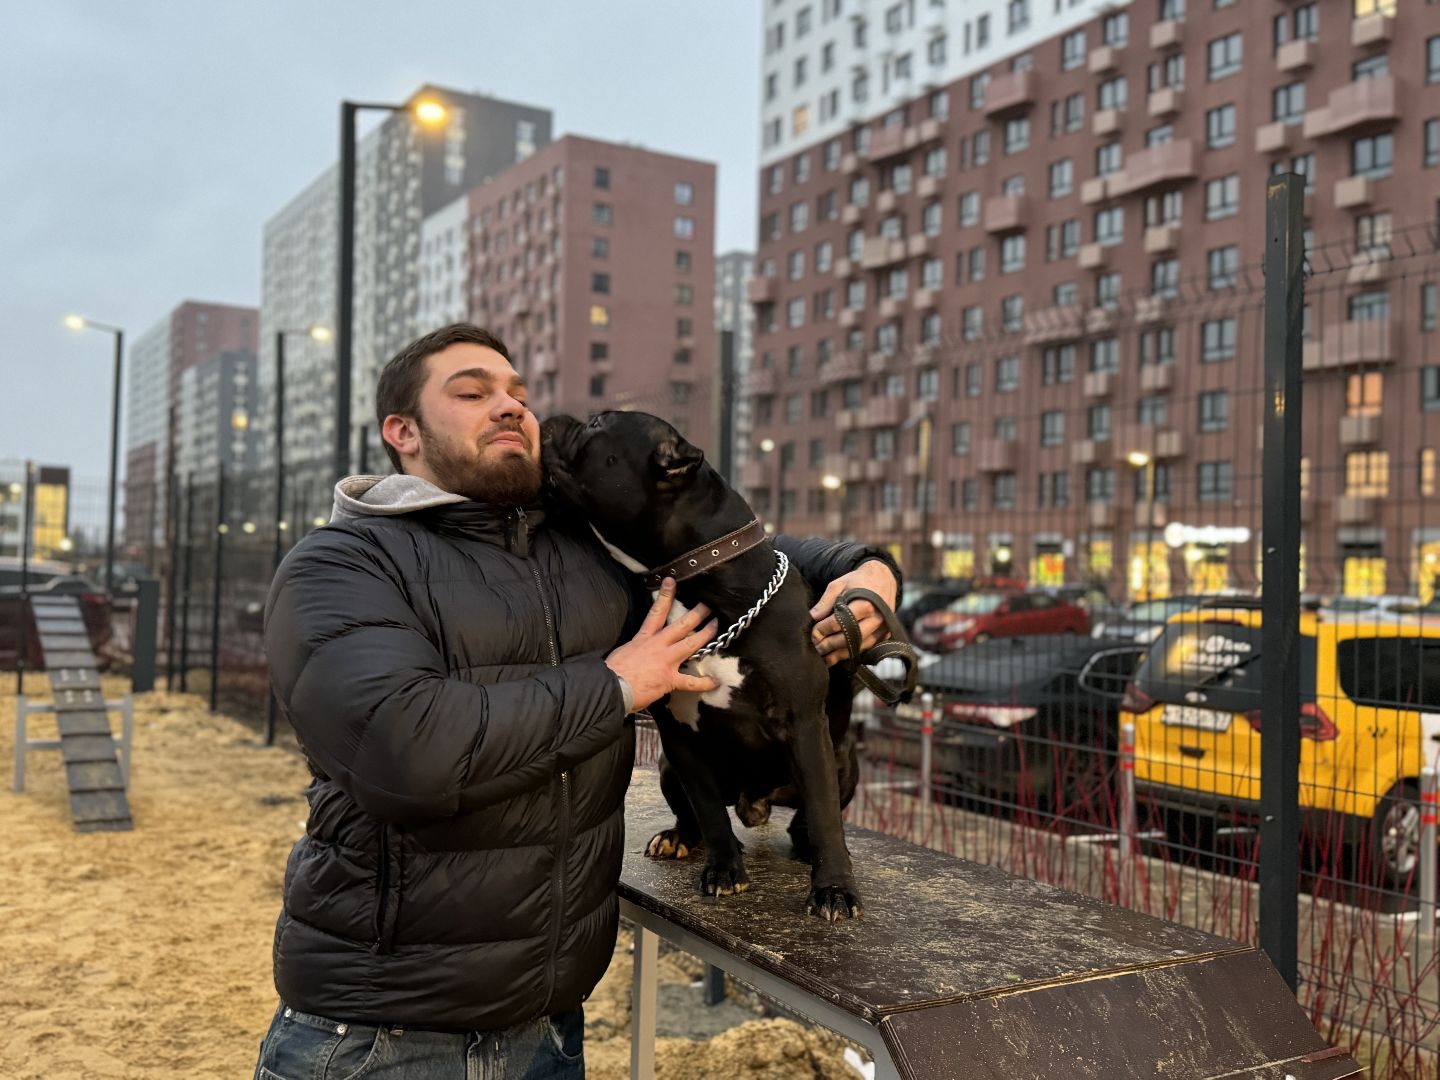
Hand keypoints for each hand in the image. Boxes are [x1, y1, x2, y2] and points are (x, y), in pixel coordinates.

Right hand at [606, 578, 720, 709]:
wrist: (610, 687)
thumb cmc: (614, 671)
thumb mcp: (625, 651)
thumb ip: (637, 647)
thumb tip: (640, 648)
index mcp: (644, 638)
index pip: (657, 612)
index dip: (665, 595)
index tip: (671, 581)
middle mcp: (658, 646)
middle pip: (681, 625)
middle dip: (697, 613)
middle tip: (708, 605)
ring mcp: (666, 661)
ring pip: (691, 644)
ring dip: (706, 635)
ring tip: (716, 626)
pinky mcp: (669, 679)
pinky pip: (691, 681)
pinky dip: (704, 682)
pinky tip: (715, 682)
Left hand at [809, 559, 898, 666]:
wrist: (883, 580)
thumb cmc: (859, 581)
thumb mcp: (840, 584)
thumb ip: (826, 601)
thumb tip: (813, 617)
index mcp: (866, 603)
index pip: (841, 621)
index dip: (824, 629)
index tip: (813, 632)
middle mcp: (876, 619)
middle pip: (850, 638)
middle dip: (830, 645)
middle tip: (815, 647)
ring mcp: (882, 629)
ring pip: (858, 648)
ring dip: (838, 654)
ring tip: (822, 656)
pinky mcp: (883, 636)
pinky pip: (865, 649)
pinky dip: (849, 654)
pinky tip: (835, 656)